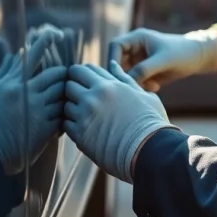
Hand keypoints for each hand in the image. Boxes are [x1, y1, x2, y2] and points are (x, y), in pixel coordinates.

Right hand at [0, 33, 66, 174]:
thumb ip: (3, 74)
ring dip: (64, 95)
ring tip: (63, 99)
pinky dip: (63, 115)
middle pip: (55, 75)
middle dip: (62, 75)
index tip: (57, 34)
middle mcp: (26, 94)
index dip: (46, 41)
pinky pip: (62, 115)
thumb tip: (12, 55)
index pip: (32, 55)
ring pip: (61, 94)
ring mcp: (37, 111)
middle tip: (64, 78)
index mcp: (12, 83)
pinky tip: (60, 119)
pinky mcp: (45, 129)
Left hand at [63, 62, 175, 183]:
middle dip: (74, 89)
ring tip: (88, 116)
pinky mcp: (80, 136)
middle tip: (84, 99)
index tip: (87, 83)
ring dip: (73, 108)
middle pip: (68, 84)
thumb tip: (112, 64)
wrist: (151, 151)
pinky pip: (65, 124)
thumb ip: (124, 79)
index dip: (82, 75)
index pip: (82, 69)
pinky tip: (86, 129)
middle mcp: (93, 97)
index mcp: (108, 85)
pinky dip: (72, 125)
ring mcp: (85, 116)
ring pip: (65, 104)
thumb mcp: (143, 94)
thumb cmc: (152, 122)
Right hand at [108, 28, 216, 91]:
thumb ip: (144, 69)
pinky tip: (155, 88)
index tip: (118, 74)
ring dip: (134, 83)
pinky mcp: (146, 72)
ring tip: (149, 86)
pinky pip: (136, 81)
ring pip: (126, 74)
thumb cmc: (182, 53)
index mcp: (138, 38)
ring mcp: (140, 61)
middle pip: (117, 62)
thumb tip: (126, 80)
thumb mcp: (163, 60)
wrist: (198, 58)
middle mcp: (136, 49)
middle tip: (132, 86)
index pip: (115, 46)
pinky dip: (142, 87)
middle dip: (123, 75)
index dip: (113, 59)